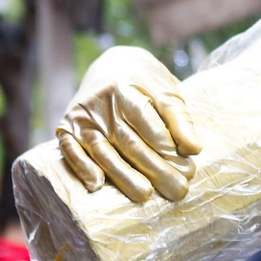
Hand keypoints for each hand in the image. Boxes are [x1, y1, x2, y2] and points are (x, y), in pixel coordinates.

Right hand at [56, 46, 202, 202]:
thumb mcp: (167, 91)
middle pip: (129, 142)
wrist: (112, 65)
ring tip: (146, 195)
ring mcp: (81, 117)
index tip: (188, 169)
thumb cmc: (146, 83)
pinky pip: (70, 150)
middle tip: (178, 190)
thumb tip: (193, 149)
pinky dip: (82, 168)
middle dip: (155, 169)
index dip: (167, 148)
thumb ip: (180, 118)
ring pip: (103, 151)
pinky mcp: (66, 128)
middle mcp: (101, 103)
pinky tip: (96, 185)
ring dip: (124, 176)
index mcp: (127, 89)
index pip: (148, 123)